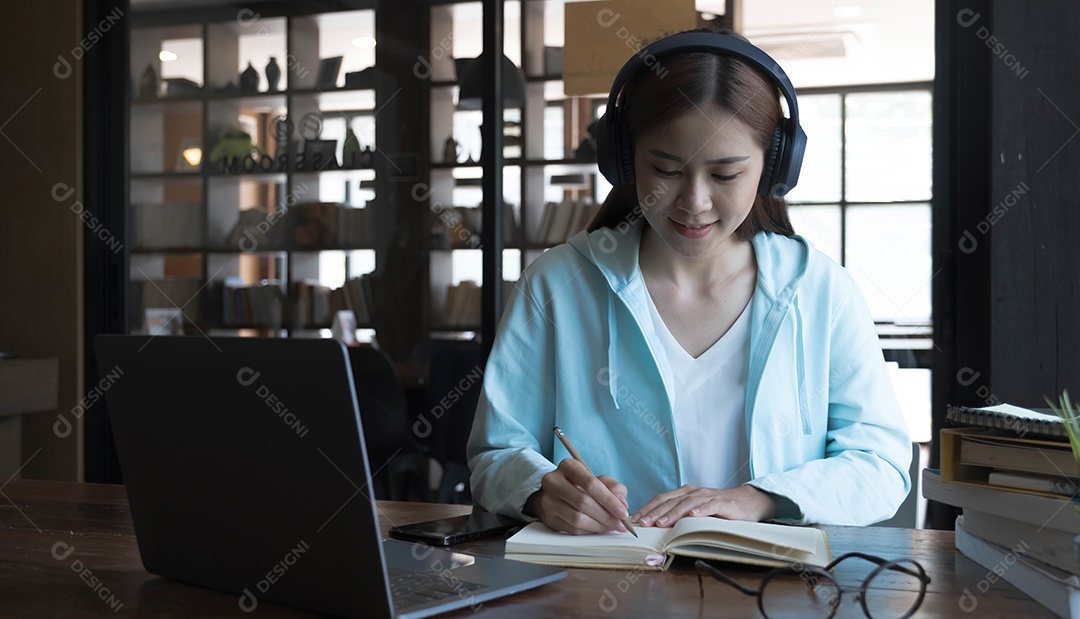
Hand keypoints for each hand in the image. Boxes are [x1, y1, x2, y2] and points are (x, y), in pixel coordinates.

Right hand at [531, 458, 630, 534]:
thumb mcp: (598, 480)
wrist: (556, 492)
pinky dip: (589, 531)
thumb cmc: (581, 485)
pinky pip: (572, 529)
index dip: (609, 500)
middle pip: (583, 502)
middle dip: (606, 516)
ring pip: (577, 518)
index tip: (623, 512)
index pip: (590, 483)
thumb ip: (614, 488)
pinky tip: (598, 528)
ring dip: (599, 526)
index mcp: (568, 466)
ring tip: (611, 527)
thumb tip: (622, 504)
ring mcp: (548, 501)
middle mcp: (553, 481)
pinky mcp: (548, 518)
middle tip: (620, 524)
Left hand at [632, 485, 775, 526]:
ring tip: (662, 523)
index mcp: (684, 493)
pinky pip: (710, 506)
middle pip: (671, 501)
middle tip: (643, 523)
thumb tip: (656, 526)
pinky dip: (701, 510)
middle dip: (655, 512)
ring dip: (673, 513)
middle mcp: (693, 492)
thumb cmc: (718, 508)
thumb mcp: (695, 510)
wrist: (746, 502)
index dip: (648, 508)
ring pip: (687, 503)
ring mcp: (708, 496)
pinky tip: (692, 516)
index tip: (635, 519)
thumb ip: (679, 515)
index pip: (662, 499)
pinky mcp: (723, 503)